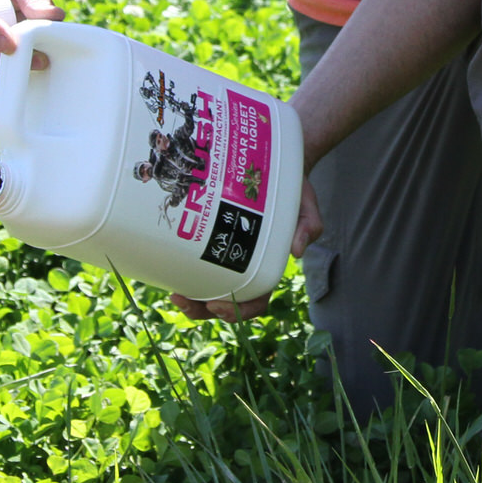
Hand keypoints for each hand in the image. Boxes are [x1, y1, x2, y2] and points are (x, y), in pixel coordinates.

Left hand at [171, 178, 323, 322]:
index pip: (257, 300)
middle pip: (226, 302)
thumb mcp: (306, 207)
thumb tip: (296, 252)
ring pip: (209, 289)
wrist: (281, 172)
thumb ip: (309, 226)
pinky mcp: (215, 243)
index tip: (218, 303)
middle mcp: (248, 268)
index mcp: (269, 267)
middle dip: (203, 310)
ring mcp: (230, 257)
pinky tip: (171, 270)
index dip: (239, 310)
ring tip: (174, 294)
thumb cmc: (294, 193)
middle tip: (183, 301)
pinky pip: (199, 267)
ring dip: (191, 299)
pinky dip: (185, 275)